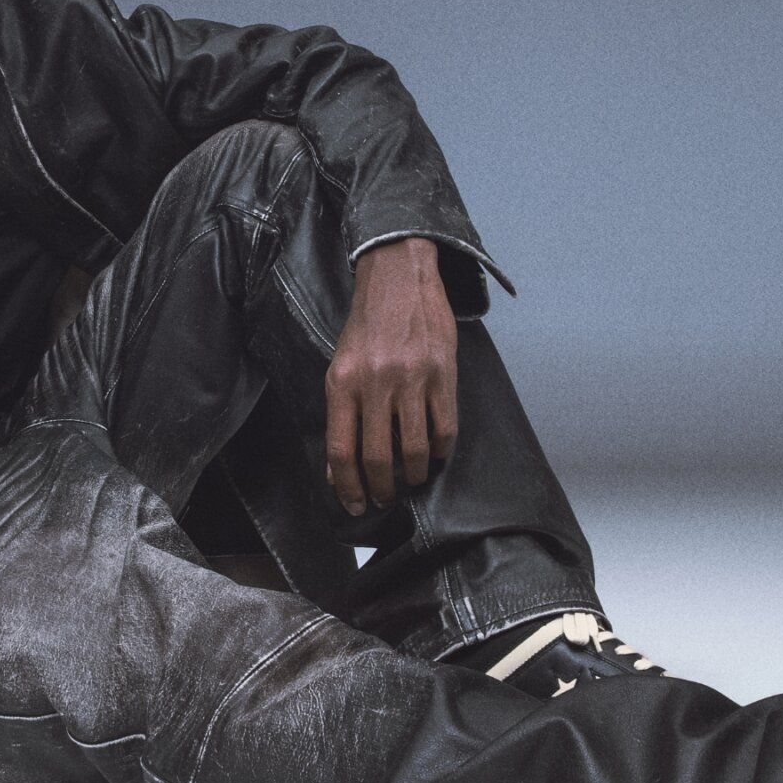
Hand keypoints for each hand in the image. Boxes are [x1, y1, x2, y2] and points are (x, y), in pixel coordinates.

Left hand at [324, 236, 459, 514]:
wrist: (399, 276)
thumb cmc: (368, 326)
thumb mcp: (340, 366)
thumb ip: (340, 416)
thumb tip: (337, 469)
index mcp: (343, 383)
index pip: (342, 450)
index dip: (347, 486)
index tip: (354, 506)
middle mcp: (375, 383)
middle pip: (378, 457)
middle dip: (380, 489)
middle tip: (384, 498)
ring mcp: (412, 379)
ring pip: (415, 450)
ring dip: (414, 476)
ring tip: (412, 480)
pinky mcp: (443, 373)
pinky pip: (445, 428)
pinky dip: (441, 451)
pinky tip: (435, 455)